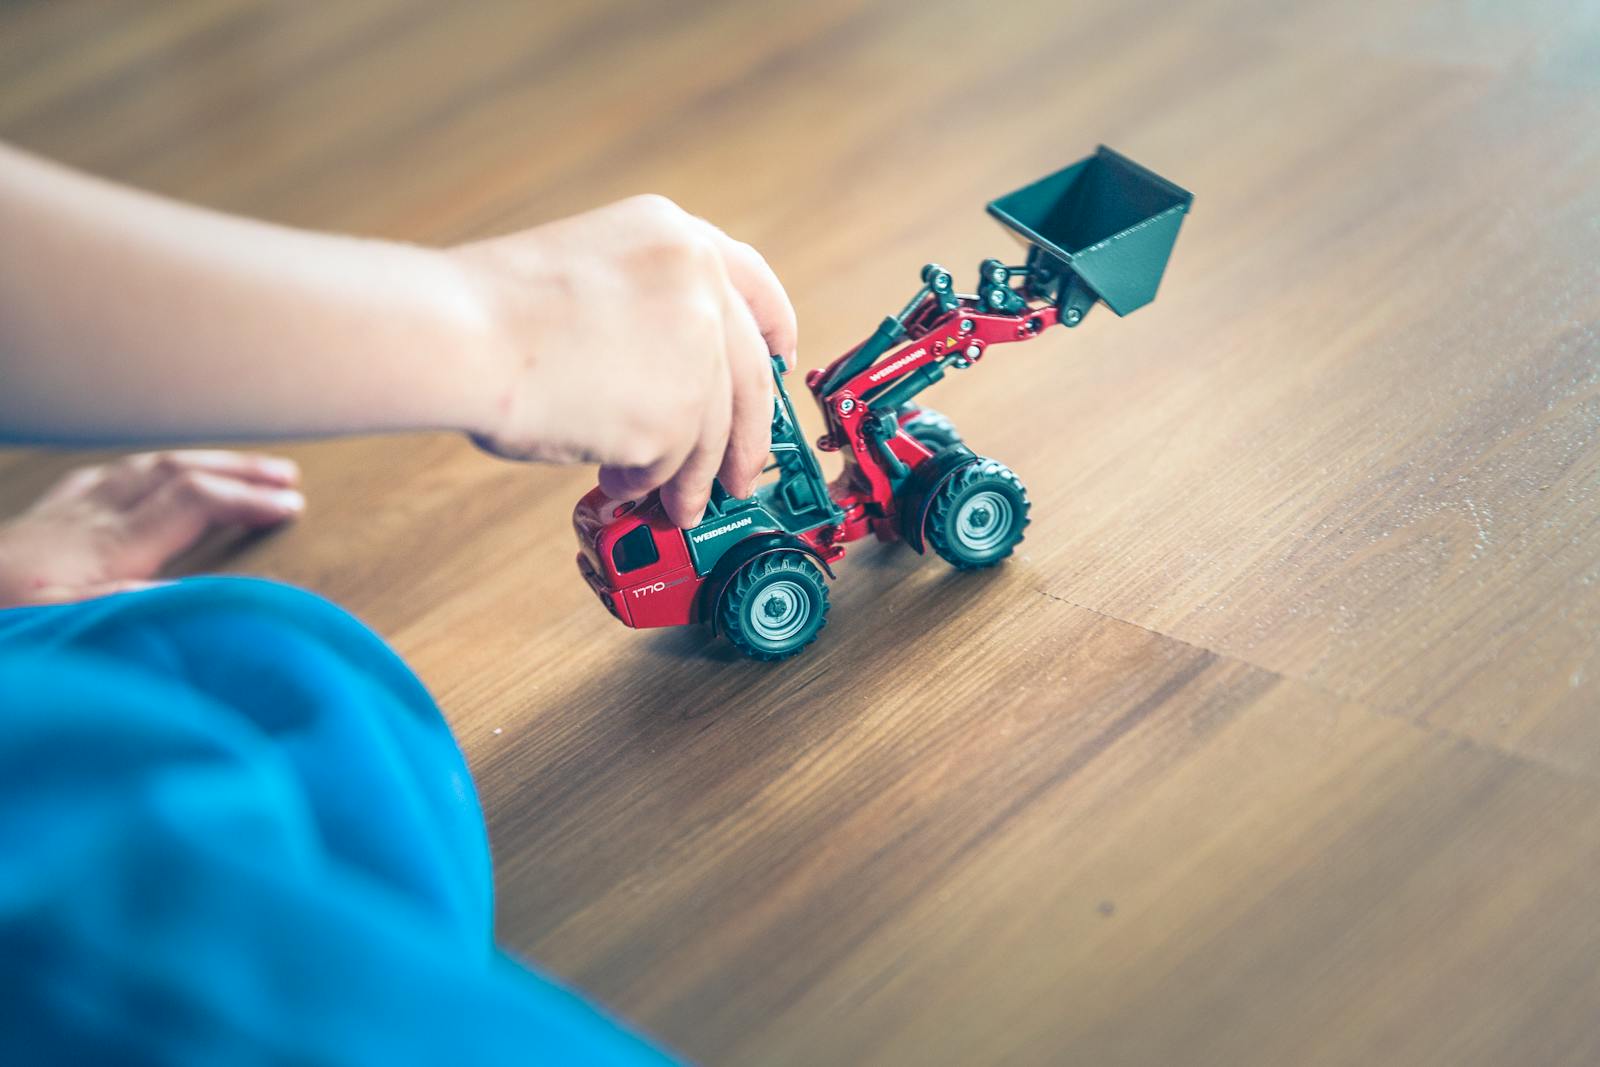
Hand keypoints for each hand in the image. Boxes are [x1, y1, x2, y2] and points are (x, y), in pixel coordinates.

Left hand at [0, 450, 303, 607]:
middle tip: (288, 475)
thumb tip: (200, 590)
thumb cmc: (2, 622)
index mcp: (104, 550)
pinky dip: (140, 472)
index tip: (293, 508)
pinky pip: (97, 480)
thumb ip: (132, 606)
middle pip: (176, 474)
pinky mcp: (36, 524)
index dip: (248, 500)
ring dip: (199, 463)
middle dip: (237, 470)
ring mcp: (59, 517)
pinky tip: (144, 475)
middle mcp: (86, 521)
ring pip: (141, 469)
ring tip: (239, 468)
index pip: (194, 503)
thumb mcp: (62, 626)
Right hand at [453, 194, 796, 526]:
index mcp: (674, 235)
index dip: (774, 327)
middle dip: (748, 437)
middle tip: (742, 473)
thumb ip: (647, 309)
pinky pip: (673, 464)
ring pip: (714, 432)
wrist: (460, 335)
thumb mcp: (589, 271)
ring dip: (693, 477)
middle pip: (750, 376)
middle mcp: (699, 285)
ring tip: (674, 503)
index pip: (753, 282)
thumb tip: (672, 380)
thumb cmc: (491, 310)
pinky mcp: (678, 414)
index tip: (781, 357)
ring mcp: (695, 350)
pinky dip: (649, 483)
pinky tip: (618, 482)